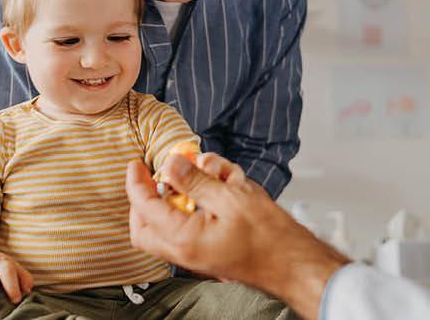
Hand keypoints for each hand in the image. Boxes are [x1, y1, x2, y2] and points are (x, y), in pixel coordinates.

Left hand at [125, 154, 348, 319]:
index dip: (136, 183)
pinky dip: (192, 208)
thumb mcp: (231, 197)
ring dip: (174, 200)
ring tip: (202, 177)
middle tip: (151, 177)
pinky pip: (186, 229)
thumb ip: (195, 181)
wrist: (293, 263)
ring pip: (164, 228)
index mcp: (184, 239)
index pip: (144, 209)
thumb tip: (170, 165)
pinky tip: (218, 190)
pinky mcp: (207, 252)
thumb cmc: (269, 236)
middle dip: (143, 200)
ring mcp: (195, 255)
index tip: (136, 165)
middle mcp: (184, 252)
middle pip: (144, 228)